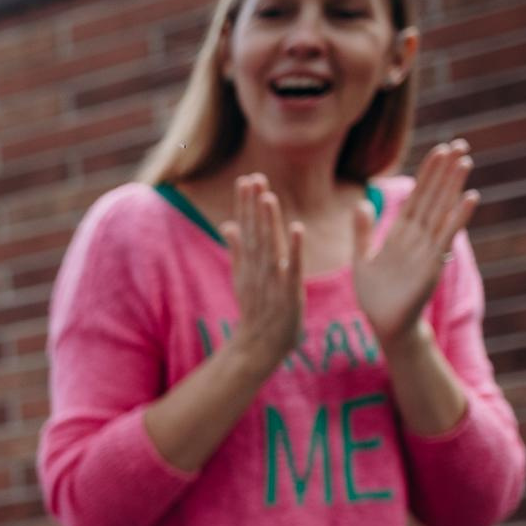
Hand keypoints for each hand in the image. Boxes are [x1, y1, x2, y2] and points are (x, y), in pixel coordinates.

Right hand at [224, 174, 304, 378]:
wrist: (258, 346)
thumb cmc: (255, 311)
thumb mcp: (242, 278)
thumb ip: (237, 249)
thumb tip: (228, 224)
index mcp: (248, 264)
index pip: (246, 229)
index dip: (245, 205)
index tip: (246, 179)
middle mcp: (258, 269)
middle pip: (256, 232)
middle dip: (254, 206)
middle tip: (254, 179)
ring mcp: (273, 282)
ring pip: (270, 246)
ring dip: (269, 222)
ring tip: (269, 196)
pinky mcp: (290, 293)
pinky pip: (293, 268)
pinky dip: (295, 249)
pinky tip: (297, 228)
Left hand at [355, 140, 477, 350]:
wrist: (384, 324)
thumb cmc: (375, 295)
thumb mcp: (362, 259)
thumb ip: (363, 232)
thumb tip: (360, 204)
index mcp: (399, 234)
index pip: (416, 197)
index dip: (427, 174)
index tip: (439, 149)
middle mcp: (417, 237)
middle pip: (432, 197)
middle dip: (444, 172)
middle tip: (459, 143)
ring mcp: (426, 249)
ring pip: (441, 211)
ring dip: (453, 186)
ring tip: (466, 161)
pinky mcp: (432, 264)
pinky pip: (446, 236)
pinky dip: (457, 217)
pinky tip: (470, 197)